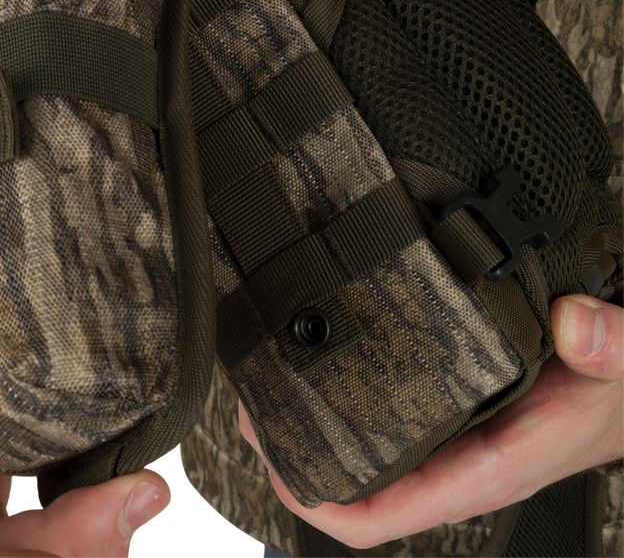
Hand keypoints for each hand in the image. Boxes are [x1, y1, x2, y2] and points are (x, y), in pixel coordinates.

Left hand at [239, 288, 623, 549]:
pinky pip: (377, 423)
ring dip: (306, 425)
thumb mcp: (622, 365)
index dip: (319, 498)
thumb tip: (577, 325)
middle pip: (350, 482)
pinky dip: (337, 404)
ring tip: (262, 379)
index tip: (272, 458)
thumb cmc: (616, 396)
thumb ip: (610, 347)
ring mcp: (442, 441)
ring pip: (357, 453)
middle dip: (293, 452)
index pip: (383, 511)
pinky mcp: (442, 413)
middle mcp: (451, 462)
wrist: (623, 395)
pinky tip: (312, 364)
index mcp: (481, 469)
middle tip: (250, 398)